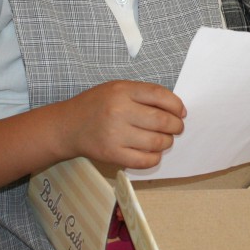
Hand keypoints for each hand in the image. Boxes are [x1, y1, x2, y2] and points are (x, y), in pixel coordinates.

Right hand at [55, 80, 185, 169]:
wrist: (68, 126)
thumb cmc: (97, 105)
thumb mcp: (117, 88)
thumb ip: (143, 94)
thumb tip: (175, 110)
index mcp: (122, 91)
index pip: (160, 96)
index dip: (176, 105)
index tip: (181, 112)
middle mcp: (119, 112)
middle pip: (162, 121)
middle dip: (176, 126)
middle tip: (176, 128)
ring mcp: (115, 135)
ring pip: (157, 142)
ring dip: (167, 142)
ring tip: (164, 139)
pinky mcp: (112, 154)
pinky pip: (144, 160)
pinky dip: (155, 157)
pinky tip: (153, 152)